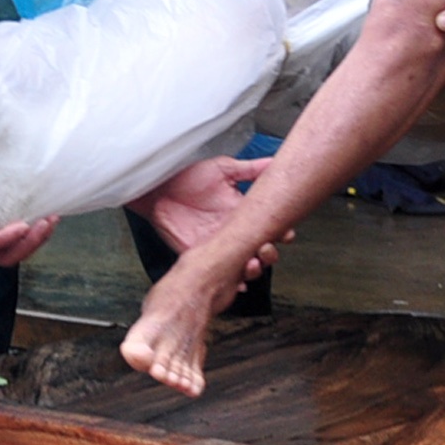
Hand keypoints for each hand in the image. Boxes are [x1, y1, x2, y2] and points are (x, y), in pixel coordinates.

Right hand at [0, 174, 56, 265]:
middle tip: (47, 221)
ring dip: (34, 241)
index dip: (5, 238)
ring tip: (51, 220)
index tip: (23, 225)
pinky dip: (31, 237)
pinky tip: (43, 220)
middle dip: (29, 243)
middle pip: (4, 256)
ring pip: (12, 254)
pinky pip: (13, 246)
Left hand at [130, 157, 288, 279]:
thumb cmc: (187, 176)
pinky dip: (232, 281)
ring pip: (243, 264)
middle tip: (268, 249)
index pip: (267, 226)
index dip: (280, 232)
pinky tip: (237, 280)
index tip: (287, 233)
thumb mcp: (222, 169)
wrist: (158, 187)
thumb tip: (273, 163)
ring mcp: (218, 245)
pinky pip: (219, 273)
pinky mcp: (201, 255)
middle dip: (269, 254)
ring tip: (252, 264)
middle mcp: (233, 232)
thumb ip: (249, 169)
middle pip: (260, 250)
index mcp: (241, 212)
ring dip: (253, 268)